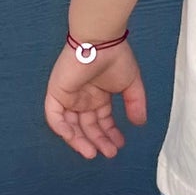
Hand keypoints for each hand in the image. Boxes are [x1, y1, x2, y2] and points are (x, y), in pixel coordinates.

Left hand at [44, 39, 147, 159]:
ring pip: (71, 126)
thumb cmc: (116, 57)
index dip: (110, 134)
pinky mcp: (57, 93)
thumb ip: (135, 104)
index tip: (120, 144)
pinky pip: (54, 117)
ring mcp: (69, 97)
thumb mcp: (131, 84)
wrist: (100, 41)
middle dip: (98, 141)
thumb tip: (140, 123)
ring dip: (80, 141)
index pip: (102, 121)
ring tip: (93, 153)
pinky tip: (75, 139)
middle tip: (109, 152)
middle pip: (87, 127)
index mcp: (98, 95)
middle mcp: (83, 99)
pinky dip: (62, 129)